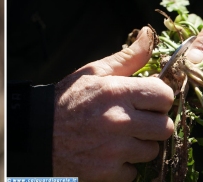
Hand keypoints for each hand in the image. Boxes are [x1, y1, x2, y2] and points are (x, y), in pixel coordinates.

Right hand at [53, 27, 174, 180]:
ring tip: (121, 138)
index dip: (159, 98)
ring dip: (141, 146)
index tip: (149, 102)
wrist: (36, 136)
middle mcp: (119, 121)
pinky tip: (110, 154)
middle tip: (138, 122)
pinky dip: (125, 166)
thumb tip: (148, 34)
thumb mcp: (94, 73)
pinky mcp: (108, 172)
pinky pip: (134, 172)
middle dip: (155, 124)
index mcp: (117, 93)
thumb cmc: (67, 101)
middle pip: (165, 127)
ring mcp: (115, 150)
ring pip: (152, 151)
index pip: (164, 96)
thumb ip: (128, 58)